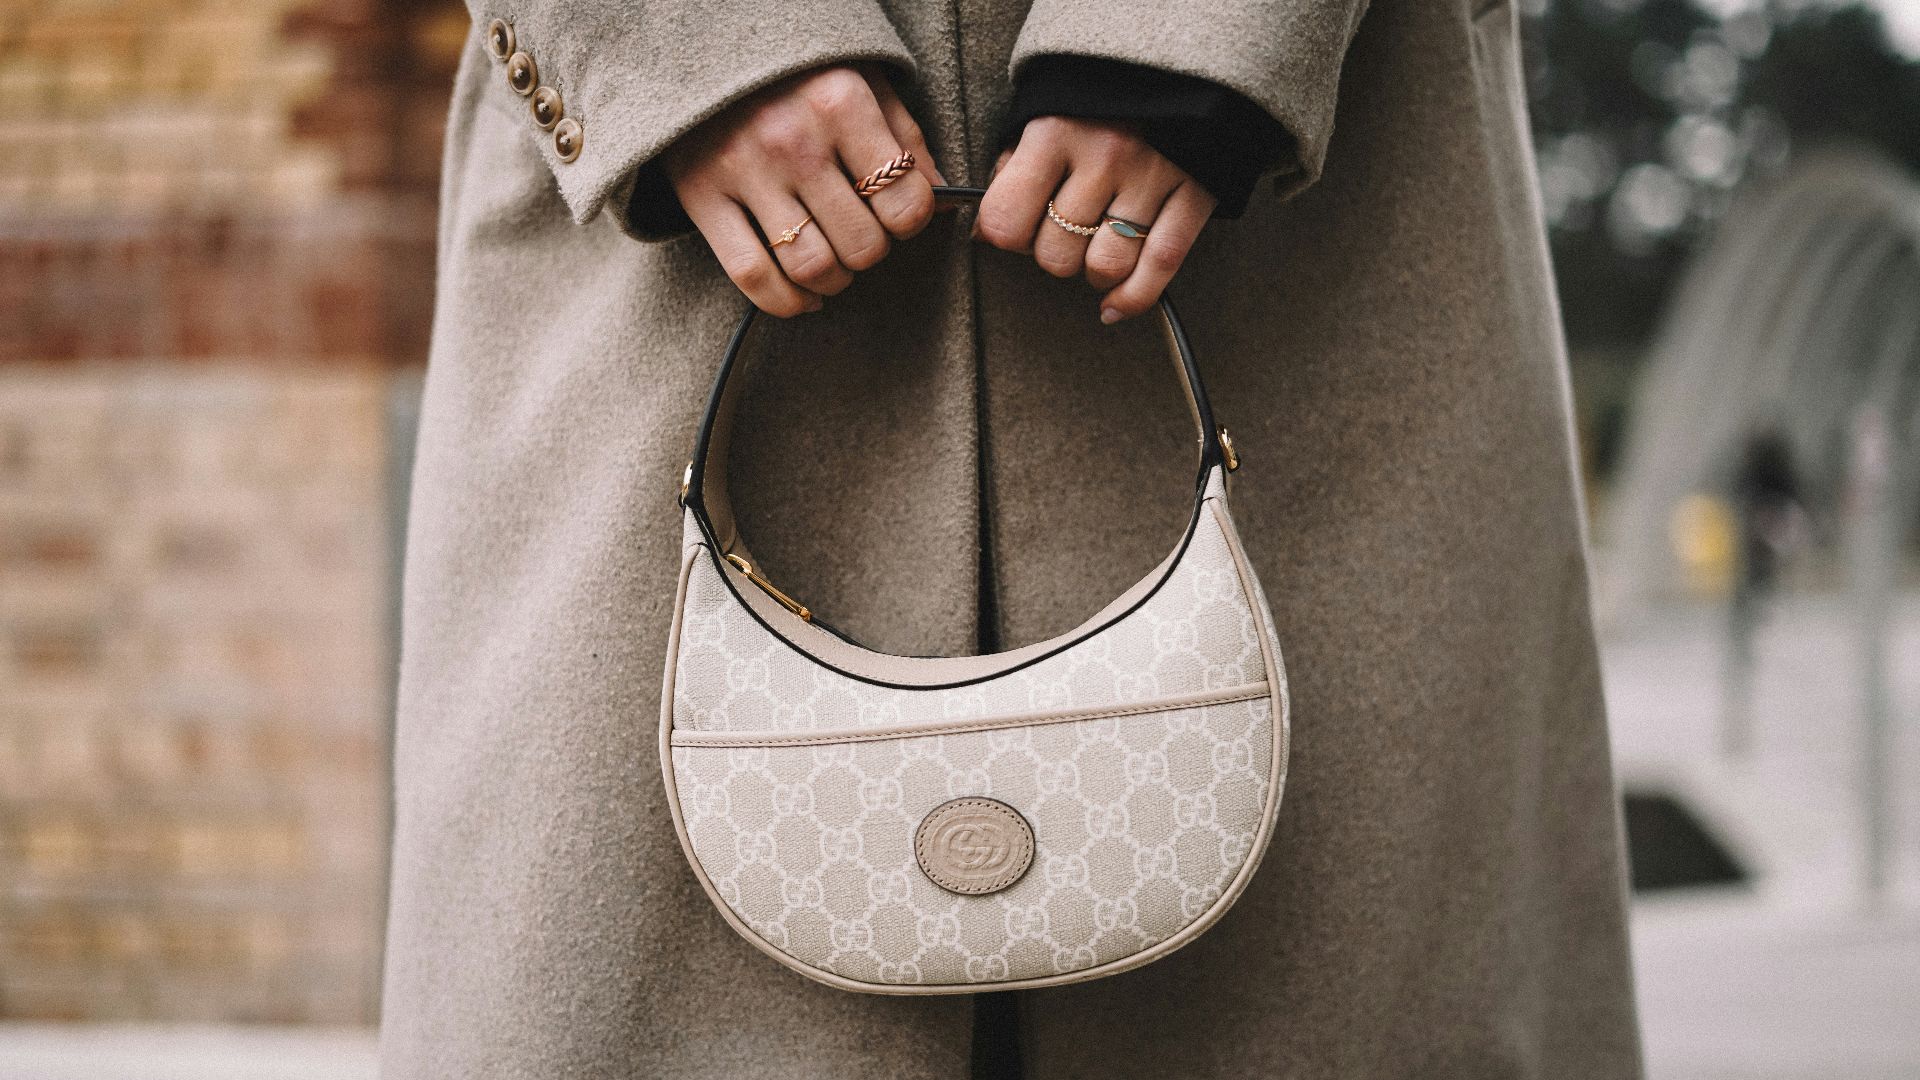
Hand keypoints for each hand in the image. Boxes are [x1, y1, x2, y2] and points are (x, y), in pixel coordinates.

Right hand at [667, 66, 946, 316]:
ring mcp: (743, 170)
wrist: (704, 52)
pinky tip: (803, 295)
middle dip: (871, 254)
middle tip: (861, 237)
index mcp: (841, 103)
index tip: (897, 216)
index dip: (911, 223)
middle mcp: (793, 139)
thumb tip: (946, 204)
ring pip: (811, 267)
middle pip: (862, 245)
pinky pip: (753, 276)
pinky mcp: (702, 196)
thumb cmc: (800, 74)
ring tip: (835, 264)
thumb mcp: (863, 82)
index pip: (906, 203)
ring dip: (834, 282)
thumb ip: (907, 139)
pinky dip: (787, 301)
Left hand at [976, 117, 1215, 322]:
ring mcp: (1151, 177)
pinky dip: (1133, 297)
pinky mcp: (1194, 193)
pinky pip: (1160, 266)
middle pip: (1056, 255)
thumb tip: (987, 233)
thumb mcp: (1043, 113)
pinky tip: (1113, 306)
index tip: (1014, 230)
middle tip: (1061, 234)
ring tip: (1093, 251)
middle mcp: (1103, 157)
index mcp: (1054, 133)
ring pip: (1104, 267)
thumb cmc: (1097, 96)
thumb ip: (1015, 167)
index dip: (1004, 236)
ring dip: (1092, 273)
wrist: (1181, 56)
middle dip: (1052, 256)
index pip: (1006, 221)